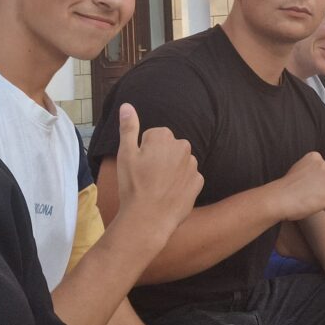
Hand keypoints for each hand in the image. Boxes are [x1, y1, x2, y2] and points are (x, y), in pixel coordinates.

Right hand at [116, 103, 202, 237]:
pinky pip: (189, 178)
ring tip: (157, 187)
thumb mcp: (125, 154)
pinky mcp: (198, 182)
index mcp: (164, 136)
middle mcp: (183, 146)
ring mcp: (192, 165)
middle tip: (147, 176)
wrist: (149, 219)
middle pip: (169, 148)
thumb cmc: (133, 186)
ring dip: (171, 170)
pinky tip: (169, 194)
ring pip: (179, 162)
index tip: (139, 165)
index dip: (144, 151)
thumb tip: (127, 105)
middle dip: (160, 158)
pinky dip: (181, 184)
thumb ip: (128, 127)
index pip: (154, 136)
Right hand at [273, 152, 324, 220]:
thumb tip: (321, 179)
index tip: (305, 186)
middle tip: (306, 194)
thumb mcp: (299, 169)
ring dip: (324, 199)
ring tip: (309, 199)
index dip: (317, 183)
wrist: (280, 198)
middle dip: (322, 191)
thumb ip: (312, 170)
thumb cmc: (286, 188)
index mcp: (316, 157)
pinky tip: (316, 205)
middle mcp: (324, 164)